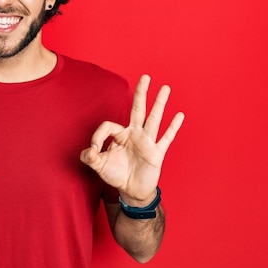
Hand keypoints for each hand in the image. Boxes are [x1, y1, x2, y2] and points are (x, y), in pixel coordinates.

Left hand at [80, 75, 184, 205]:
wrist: (131, 191)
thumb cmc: (116, 175)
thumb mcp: (99, 166)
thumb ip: (90, 158)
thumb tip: (88, 151)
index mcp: (120, 135)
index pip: (109, 126)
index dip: (98, 136)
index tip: (94, 150)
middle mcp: (134, 134)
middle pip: (138, 109)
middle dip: (141, 93)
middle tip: (145, 76)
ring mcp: (147, 142)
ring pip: (154, 119)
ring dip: (159, 104)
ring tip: (165, 88)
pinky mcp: (156, 153)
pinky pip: (166, 138)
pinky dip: (173, 127)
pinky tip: (179, 115)